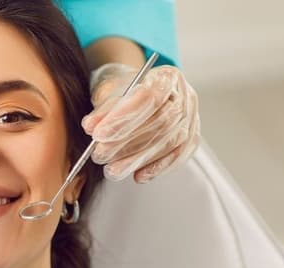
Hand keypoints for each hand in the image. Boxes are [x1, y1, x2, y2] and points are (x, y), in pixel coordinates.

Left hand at [81, 63, 200, 182]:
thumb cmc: (124, 91)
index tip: (99, 134)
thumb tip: (91, 127)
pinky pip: (179, 155)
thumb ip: (102, 110)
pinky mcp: (191, 138)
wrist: (139, 93)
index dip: (124, 118)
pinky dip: (157, 167)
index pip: (149, 97)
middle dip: (128, 142)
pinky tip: (138, 175)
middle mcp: (184, 95)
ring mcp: (191, 117)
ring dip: (139, 159)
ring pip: (171, 141)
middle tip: (101, 155)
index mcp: (165, 76)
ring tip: (113, 170)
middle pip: (162, 122)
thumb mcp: (108, 94)